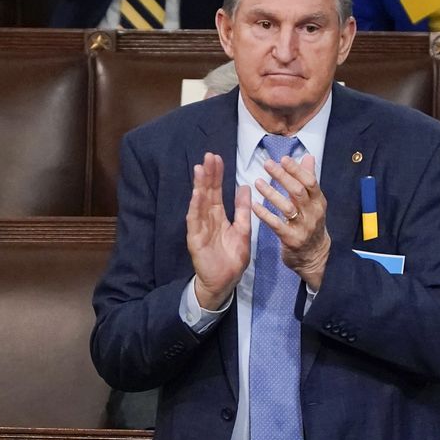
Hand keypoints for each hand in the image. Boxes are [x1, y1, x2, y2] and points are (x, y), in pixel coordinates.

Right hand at [185, 152, 249, 309]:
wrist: (224, 282)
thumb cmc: (232, 259)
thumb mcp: (243, 231)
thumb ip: (242, 210)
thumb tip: (245, 187)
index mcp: (219, 217)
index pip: (216, 192)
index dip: (217, 175)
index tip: (217, 158)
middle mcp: (207, 219)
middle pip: (207, 193)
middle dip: (208, 175)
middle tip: (209, 156)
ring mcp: (200, 228)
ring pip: (199, 203)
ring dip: (199, 187)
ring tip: (200, 169)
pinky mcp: (196, 240)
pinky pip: (195, 221)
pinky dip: (195, 207)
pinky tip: (196, 195)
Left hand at [253, 153, 331, 289]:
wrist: (314, 256)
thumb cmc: (311, 224)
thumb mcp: (314, 202)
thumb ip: (309, 179)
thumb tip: (308, 157)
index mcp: (319, 201)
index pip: (310, 182)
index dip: (296, 170)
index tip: (283, 159)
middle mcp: (313, 213)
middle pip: (298, 192)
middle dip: (282, 177)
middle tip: (267, 165)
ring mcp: (302, 227)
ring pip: (287, 207)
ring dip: (271, 194)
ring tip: (257, 182)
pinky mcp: (291, 239)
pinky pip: (276, 225)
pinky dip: (264, 214)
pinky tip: (253, 205)